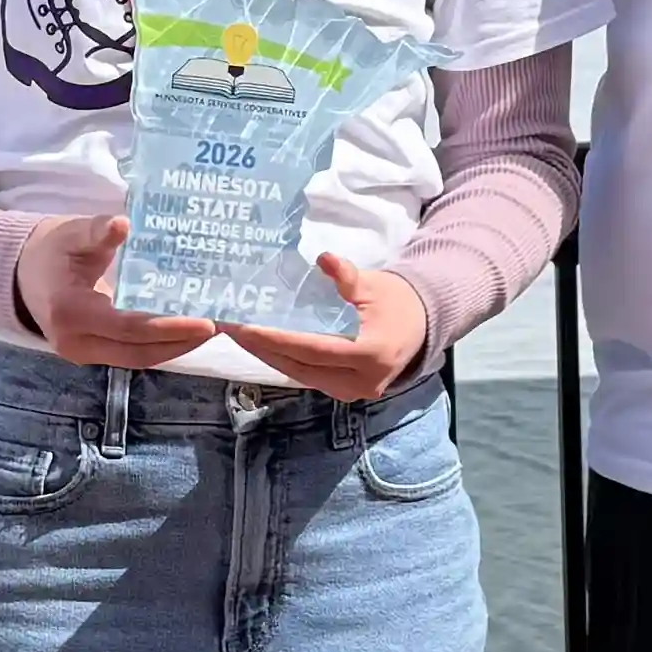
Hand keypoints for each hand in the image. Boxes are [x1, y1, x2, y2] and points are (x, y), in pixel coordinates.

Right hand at [15, 212, 217, 370]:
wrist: (21, 272)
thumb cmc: (51, 249)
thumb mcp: (72, 233)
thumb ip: (98, 231)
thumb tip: (123, 224)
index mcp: (71, 312)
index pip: (128, 328)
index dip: (169, 327)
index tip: (205, 321)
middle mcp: (76, 342)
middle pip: (138, 353)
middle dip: (181, 344)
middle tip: (217, 326)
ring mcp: (83, 353)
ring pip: (137, 359)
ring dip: (174, 348)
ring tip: (208, 330)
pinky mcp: (92, 353)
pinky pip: (131, 355)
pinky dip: (159, 345)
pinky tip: (184, 331)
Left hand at [224, 254, 431, 402]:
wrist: (422, 325)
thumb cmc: (397, 301)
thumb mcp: (375, 284)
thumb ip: (347, 277)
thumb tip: (324, 259)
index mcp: (370, 353)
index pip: (313, 348)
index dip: (277, 338)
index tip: (245, 327)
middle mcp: (361, 380)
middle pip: (300, 367)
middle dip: (262, 348)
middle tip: (230, 329)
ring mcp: (354, 391)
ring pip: (301, 375)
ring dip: (268, 356)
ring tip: (239, 337)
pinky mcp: (347, 392)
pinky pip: (309, 376)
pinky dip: (285, 361)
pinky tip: (263, 346)